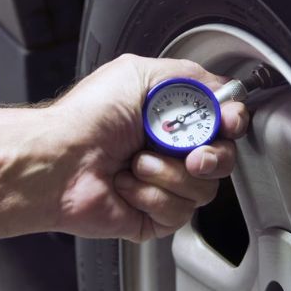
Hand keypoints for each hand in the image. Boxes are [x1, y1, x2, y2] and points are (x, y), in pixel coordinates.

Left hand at [48, 54, 248, 241]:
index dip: (231, 123)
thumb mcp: (140, 73)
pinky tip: (127, 185)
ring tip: (135, 162)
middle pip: (223, 158)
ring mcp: (162, 184)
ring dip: (169, 173)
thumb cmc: (86, 118)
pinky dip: (152, 195)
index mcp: (168, 117)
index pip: (222, 122)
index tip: (226, 122)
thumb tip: (223, 91)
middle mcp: (168, 150)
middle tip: (189, 153)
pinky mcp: (153, 216)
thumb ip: (190, 77)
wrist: (58, 160)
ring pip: (204, 188)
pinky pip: (180, 212)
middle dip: (211, 155)